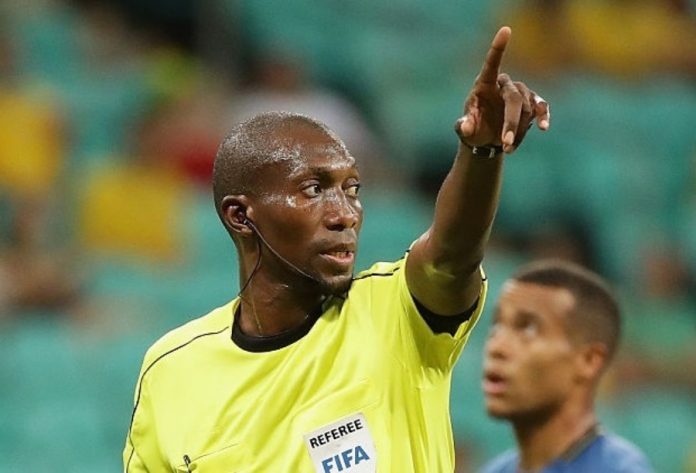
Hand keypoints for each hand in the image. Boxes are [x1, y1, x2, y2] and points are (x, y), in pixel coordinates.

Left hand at [456, 26, 549, 153]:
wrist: (487, 140)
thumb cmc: (474, 129)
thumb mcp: (465, 129)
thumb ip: (464, 126)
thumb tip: (466, 127)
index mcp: (484, 84)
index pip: (492, 63)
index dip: (498, 47)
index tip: (506, 30)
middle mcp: (504, 84)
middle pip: (514, 99)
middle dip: (511, 124)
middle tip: (505, 146)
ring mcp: (521, 93)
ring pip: (527, 109)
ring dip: (518, 132)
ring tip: (507, 149)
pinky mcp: (533, 104)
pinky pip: (541, 108)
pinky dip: (543, 117)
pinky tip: (543, 128)